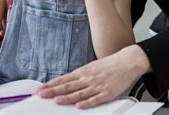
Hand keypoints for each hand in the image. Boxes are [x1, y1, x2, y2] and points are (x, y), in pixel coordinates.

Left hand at [36, 45, 150, 108]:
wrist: (128, 62)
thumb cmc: (110, 65)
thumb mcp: (92, 67)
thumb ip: (79, 76)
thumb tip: (65, 82)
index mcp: (84, 72)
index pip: (63, 79)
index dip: (51, 85)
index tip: (40, 89)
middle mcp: (88, 79)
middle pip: (68, 86)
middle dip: (53, 91)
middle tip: (41, 94)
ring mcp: (98, 86)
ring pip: (80, 93)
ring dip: (67, 97)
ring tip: (56, 100)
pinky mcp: (107, 93)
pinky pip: (96, 99)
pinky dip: (87, 103)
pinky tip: (80, 106)